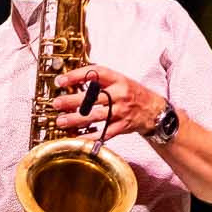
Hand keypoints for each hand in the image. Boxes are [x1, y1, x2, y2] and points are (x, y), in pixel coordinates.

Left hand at [53, 64, 167, 139]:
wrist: (154, 110)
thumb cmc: (133, 94)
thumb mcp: (119, 81)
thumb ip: (100, 80)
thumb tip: (73, 80)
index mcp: (118, 80)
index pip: (96, 73)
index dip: (77, 75)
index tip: (61, 81)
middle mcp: (120, 94)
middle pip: (93, 97)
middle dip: (72, 101)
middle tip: (56, 103)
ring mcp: (122, 111)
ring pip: (96, 116)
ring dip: (76, 119)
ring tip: (61, 121)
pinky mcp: (122, 126)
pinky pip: (104, 133)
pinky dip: (90, 136)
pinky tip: (77, 137)